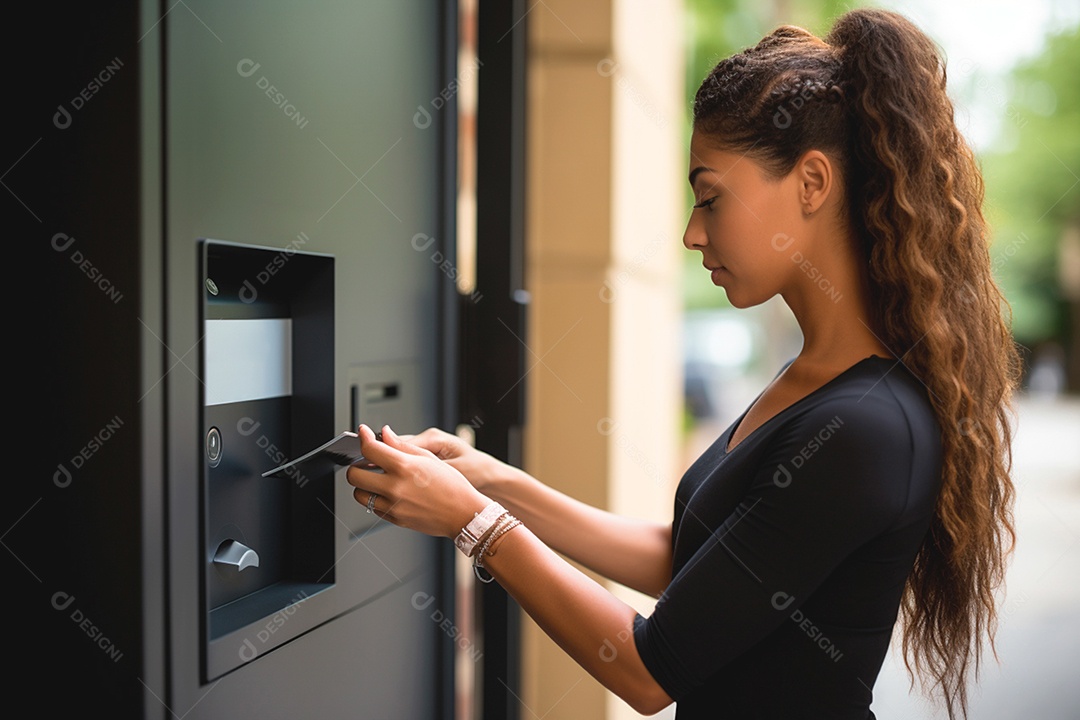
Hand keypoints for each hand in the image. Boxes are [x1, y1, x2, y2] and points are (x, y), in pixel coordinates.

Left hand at [346, 425, 489, 538]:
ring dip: (364, 484)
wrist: (463, 513)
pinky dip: (375, 498)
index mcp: (404, 467)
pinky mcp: (394, 519)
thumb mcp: (429, 458)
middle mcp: (395, 487)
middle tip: (367, 462)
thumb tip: (385, 435)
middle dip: (357, 466)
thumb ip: (402, 446)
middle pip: (354, 475)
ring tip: (377, 479)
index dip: (363, 438)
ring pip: (359, 494)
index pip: (369, 450)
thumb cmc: (452, 486)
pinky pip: (373, 508)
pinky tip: (389, 492)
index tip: (363, 434)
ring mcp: (393, 505)